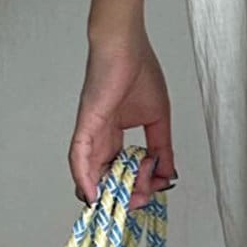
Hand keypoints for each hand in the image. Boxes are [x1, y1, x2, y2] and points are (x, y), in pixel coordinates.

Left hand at [67, 27, 177, 211]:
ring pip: (89, 173)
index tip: (157, 186)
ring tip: (125, 202)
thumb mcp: (158, 118)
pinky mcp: (85, 124)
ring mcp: (91, 132)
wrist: (126, 45)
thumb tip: (168, 174)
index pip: (124, 168)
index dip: (141, 182)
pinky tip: (92, 195)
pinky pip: (78, 157)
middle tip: (142, 199)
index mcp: (116, 133)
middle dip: (125, 193)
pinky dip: (83, 178)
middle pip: (106, 176)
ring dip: (107, 192)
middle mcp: (100, 137)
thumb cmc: (139, 70)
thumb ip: (162, 147)